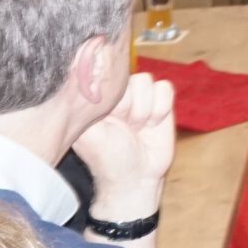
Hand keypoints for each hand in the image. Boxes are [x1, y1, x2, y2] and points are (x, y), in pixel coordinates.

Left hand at [72, 71, 175, 219]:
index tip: (107, 120)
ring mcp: (139, 95)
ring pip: (146, 81)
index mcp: (95, 96)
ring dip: (143, 110)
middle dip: (127, 107)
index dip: (110, 99)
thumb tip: (82, 69)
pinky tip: (152, 125)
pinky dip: (160, 109)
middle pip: (126, 76)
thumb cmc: (108, 159)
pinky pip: (165, 88)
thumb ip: (86, 102)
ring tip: (137, 129)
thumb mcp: (89, 132)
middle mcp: (116, 93)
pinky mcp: (160, 101)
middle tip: (123, 128)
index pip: (104, 75)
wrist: (136, 178)